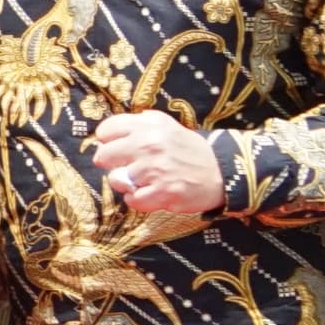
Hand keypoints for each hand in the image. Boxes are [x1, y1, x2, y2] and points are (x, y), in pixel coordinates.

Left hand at [88, 110, 225, 223]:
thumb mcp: (165, 126)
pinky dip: (138, 200)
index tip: (118, 147)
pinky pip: (132, 200)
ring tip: (145, 181)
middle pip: (103, 156)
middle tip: (127, 166)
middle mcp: (149, 144)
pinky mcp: (163, 192)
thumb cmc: (187, 150)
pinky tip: (151, 193)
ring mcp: (155, 169)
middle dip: (112, 164)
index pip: (105, 131)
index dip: (108, 142)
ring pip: (116, 180)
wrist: (221, 172)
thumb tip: (104, 136)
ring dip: (127, 184)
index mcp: (148, 125)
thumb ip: (136, 125)